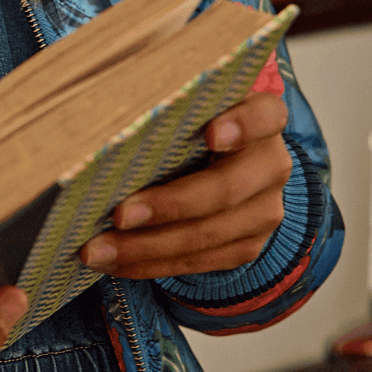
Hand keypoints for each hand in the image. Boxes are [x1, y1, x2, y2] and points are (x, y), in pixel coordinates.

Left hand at [80, 91, 290, 280]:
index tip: (210, 134)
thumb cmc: (189, 124)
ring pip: (209, 235)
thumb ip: (163, 110)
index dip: (242, 124)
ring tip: (100, 250)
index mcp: (262, 118)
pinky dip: (153, 264)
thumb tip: (100, 119)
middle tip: (119, 215)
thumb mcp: (184, 107)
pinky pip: (201, 262)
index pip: (265, 116)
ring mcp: (264, 210)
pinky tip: (117, 263)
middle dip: (169, 206)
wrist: (224, 162)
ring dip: (148, 247)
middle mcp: (271, 165)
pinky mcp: (248, 245)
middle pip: (227, 189)